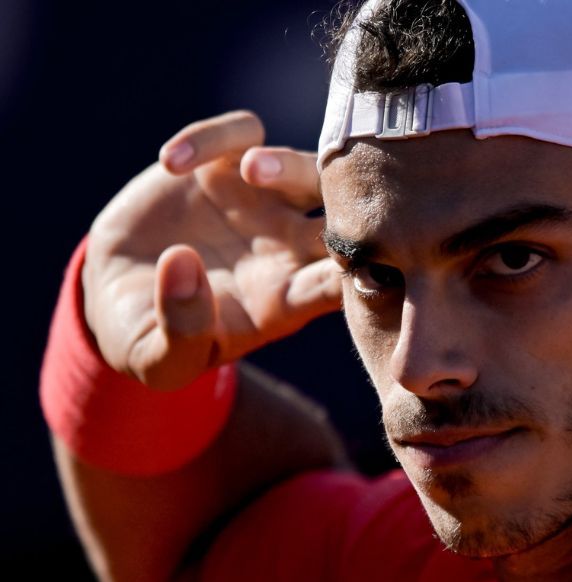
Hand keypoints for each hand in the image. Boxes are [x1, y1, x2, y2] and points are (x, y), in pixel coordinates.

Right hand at [83, 110, 342, 390]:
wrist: (115, 295)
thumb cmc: (151, 337)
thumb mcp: (160, 359)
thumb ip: (181, 329)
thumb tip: (183, 265)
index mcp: (287, 298)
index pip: (340, 283)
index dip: (357, 269)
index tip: (345, 262)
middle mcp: (287, 246)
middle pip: (341, 218)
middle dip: (342, 205)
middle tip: (320, 222)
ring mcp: (260, 203)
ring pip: (304, 168)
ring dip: (288, 163)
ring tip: (248, 168)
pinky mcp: (222, 167)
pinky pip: (242, 133)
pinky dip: (213, 137)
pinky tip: (169, 163)